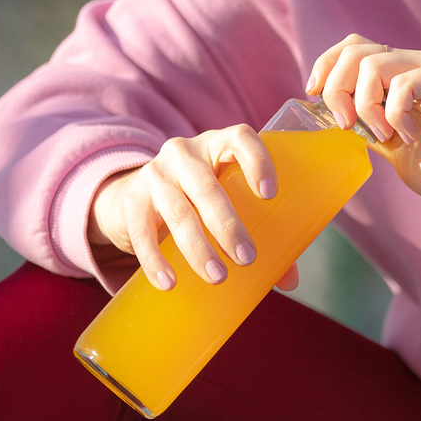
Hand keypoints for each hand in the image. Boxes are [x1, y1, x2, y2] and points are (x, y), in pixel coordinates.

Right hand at [87, 125, 299, 290]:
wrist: (136, 196)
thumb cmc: (198, 199)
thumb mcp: (227, 201)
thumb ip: (261, 231)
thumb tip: (289, 279)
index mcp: (218, 146)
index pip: (240, 138)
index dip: (257, 162)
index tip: (269, 195)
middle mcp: (184, 153)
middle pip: (207, 186)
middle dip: (228, 225)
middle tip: (247, 258)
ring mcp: (155, 174)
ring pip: (178, 211)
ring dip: (197, 247)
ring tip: (217, 276)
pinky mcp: (131, 201)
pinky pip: (142, 231)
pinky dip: (155, 260)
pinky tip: (169, 282)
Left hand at [307, 34, 420, 230]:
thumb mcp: (385, 141)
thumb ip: (362, 121)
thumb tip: (327, 113)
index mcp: (397, 71)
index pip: (352, 46)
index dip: (326, 64)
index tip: (312, 93)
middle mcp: (413, 61)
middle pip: (355, 50)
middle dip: (337, 89)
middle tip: (347, 125)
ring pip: (373, 65)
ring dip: (366, 106)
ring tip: (383, 136)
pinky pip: (403, 84)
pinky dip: (395, 115)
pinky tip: (409, 136)